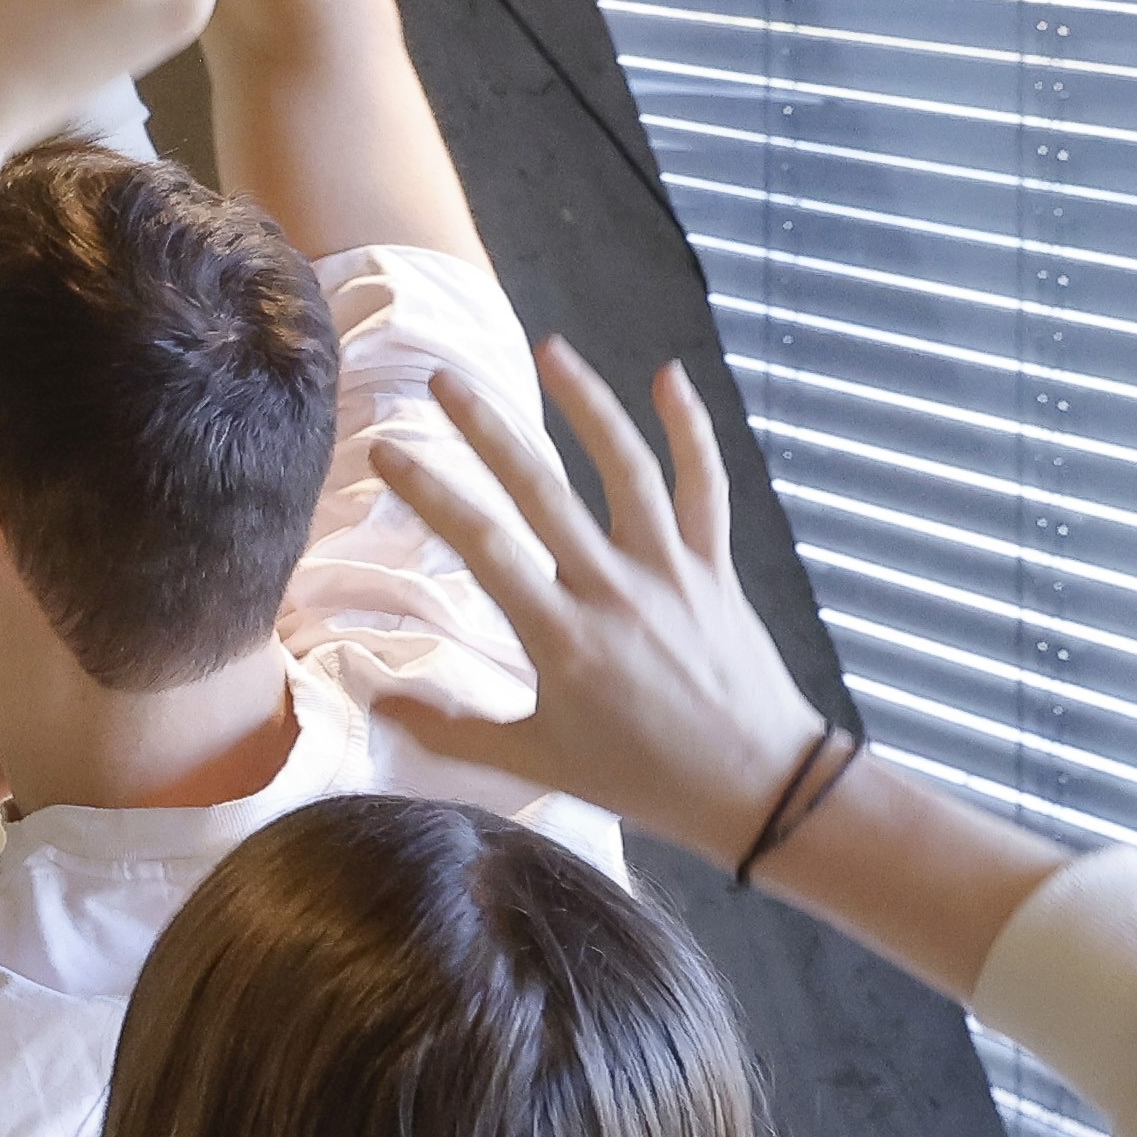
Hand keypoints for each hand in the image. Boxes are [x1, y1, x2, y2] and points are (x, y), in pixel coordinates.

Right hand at [361, 343, 834, 867]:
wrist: (759, 786)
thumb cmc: (643, 780)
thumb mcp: (536, 764)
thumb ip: (452, 732)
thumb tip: (378, 704)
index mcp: (562, 638)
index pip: (482, 548)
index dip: (429, 494)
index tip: (385, 452)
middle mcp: (614, 591)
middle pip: (542, 492)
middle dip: (488, 430)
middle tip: (443, 378)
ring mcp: (670, 572)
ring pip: (626, 472)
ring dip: (588, 404)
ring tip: (550, 349)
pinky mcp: (713, 568)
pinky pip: (704, 488)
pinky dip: (692, 430)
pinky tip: (670, 376)